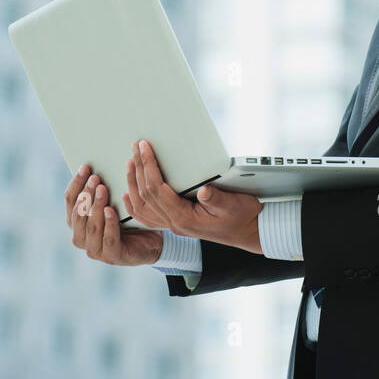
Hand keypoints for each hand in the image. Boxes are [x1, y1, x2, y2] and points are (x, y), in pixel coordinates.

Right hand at [64, 164, 161, 265]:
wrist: (150, 242)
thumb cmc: (128, 220)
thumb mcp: (112, 203)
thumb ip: (100, 192)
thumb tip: (95, 166)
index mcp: (76, 223)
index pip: (70, 201)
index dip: (76, 183)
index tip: (85, 167)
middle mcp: (81, 237)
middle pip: (79, 213)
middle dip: (86, 194)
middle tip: (96, 178)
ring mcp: (95, 249)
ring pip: (91, 226)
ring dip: (96, 206)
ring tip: (103, 189)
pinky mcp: (111, 256)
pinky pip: (108, 238)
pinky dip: (109, 223)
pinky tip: (111, 210)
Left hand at [123, 139, 263, 253]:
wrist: (248, 231)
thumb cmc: (242, 217)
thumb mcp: (234, 204)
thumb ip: (216, 198)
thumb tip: (203, 191)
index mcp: (185, 218)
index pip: (158, 190)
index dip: (149, 166)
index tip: (145, 147)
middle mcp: (175, 223)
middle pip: (146, 195)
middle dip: (139, 168)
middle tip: (136, 147)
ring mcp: (173, 225)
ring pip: (143, 206)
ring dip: (134, 183)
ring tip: (131, 162)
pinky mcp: (176, 222)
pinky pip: (147, 215)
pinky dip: (135, 203)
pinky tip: (130, 192)